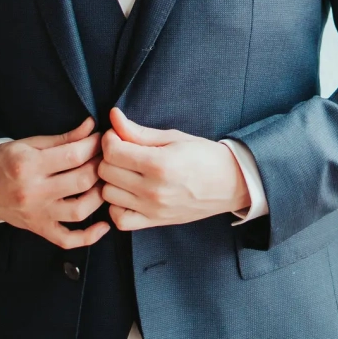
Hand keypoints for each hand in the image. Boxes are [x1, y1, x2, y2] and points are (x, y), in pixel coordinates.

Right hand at [0, 117, 110, 248]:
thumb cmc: (6, 160)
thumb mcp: (30, 143)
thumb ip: (63, 138)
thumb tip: (91, 126)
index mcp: (29, 165)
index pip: (73, 155)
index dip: (94, 146)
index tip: (102, 139)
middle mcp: (33, 191)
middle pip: (81, 181)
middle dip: (100, 167)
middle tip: (106, 159)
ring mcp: (37, 213)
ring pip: (79, 211)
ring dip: (100, 196)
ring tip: (105, 183)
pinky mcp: (39, 229)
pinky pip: (67, 239)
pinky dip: (89, 236)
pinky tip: (104, 225)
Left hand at [98, 108, 250, 230]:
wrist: (231, 183)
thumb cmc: (204, 156)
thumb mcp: (173, 137)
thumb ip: (138, 131)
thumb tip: (113, 116)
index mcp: (159, 164)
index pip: (112, 151)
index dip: (109, 138)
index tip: (118, 136)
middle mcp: (153, 190)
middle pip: (105, 171)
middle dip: (108, 157)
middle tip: (121, 152)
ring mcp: (153, 209)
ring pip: (107, 195)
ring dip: (110, 181)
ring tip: (124, 172)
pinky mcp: (155, 222)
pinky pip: (119, 219)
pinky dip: (116, 207)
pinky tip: (126, 194)